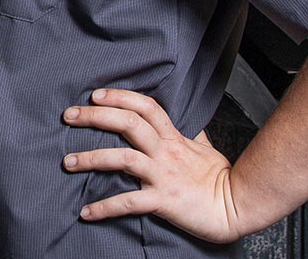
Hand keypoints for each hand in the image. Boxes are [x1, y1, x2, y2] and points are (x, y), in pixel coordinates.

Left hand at [62, 88, 252, 242]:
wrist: (239, 206)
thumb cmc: (221, 178)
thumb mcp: (205, 148)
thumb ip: (188, 133)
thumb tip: (182, 122)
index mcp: (174, 138)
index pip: (145, 107)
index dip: (120, 96)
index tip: (95, 95)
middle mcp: (166, 152)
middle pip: (128, 122)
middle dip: (95, 116)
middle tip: (69, 116)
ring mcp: (163, 175)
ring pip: (122, 158)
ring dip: (91, 159)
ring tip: (68, 162)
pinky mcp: (163, 201)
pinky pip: (129, 202)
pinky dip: (105, 207)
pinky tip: (86, 212)